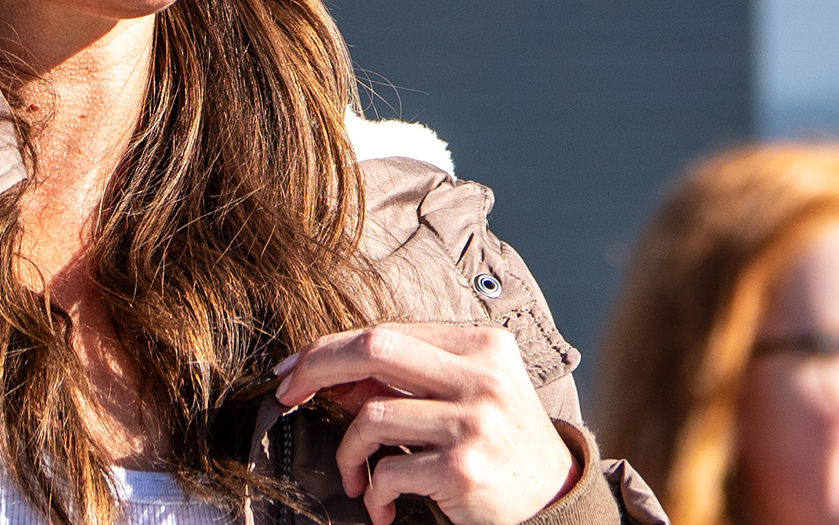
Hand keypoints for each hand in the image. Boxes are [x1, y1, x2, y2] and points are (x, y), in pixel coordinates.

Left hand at [275, 324, 576, 524]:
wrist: (554, 503)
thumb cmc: (501, 447)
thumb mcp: (468, 398)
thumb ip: (412, 382)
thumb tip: (336, 378)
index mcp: (483, 344)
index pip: (389, 331)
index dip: (330, 349)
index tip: (293, 369)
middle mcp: (482, 375)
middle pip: (374, 348)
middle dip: (316, 368)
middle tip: (284, 395)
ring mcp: (473, 420)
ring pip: (371, 416)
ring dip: (349, 454)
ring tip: (357, 480)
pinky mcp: (462, 467)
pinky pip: (386, 471)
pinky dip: (372, 494)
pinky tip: (383, 508)